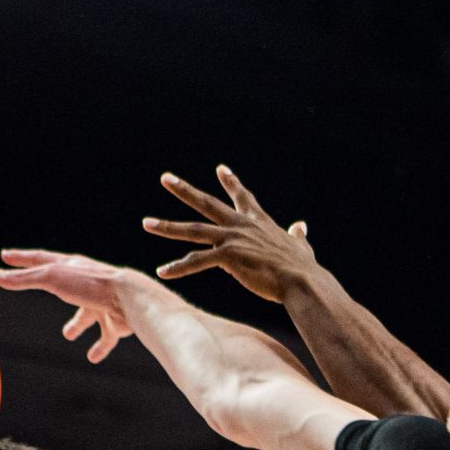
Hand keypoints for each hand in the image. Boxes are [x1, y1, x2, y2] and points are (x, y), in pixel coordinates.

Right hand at [0, 249, 150, 363]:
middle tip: (38, 284)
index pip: (40, 260)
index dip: (21, 258)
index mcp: (71, 268)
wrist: (130, 299)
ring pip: (88, 315)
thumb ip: (23, 279)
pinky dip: (100, 347)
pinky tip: (93, 357)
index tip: (6, 256)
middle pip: (64, 285)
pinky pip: (107, 338)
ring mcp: (102, 303)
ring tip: (68, 334)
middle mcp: (87, 284)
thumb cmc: (90, 285)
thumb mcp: (52, 279)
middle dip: (51, 286)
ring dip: (78, 324)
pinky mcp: (116, 322)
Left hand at [142, 166, 323, 301]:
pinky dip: (178, 267)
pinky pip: (196, 261)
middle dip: (184, 190)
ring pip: (193, 229)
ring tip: (147, 223)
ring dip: (167, 226)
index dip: (231, 183)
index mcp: (258, 223)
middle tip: (166, 178)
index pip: (242, 198)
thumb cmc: (302, 268)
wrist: (301, 280)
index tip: (220, 169)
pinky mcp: (228, 256)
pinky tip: (162, 272)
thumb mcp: (300, 246)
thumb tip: (301, 226)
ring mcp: (232, 239)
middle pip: (207, 204)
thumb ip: (298, 236)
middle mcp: (241, 226)